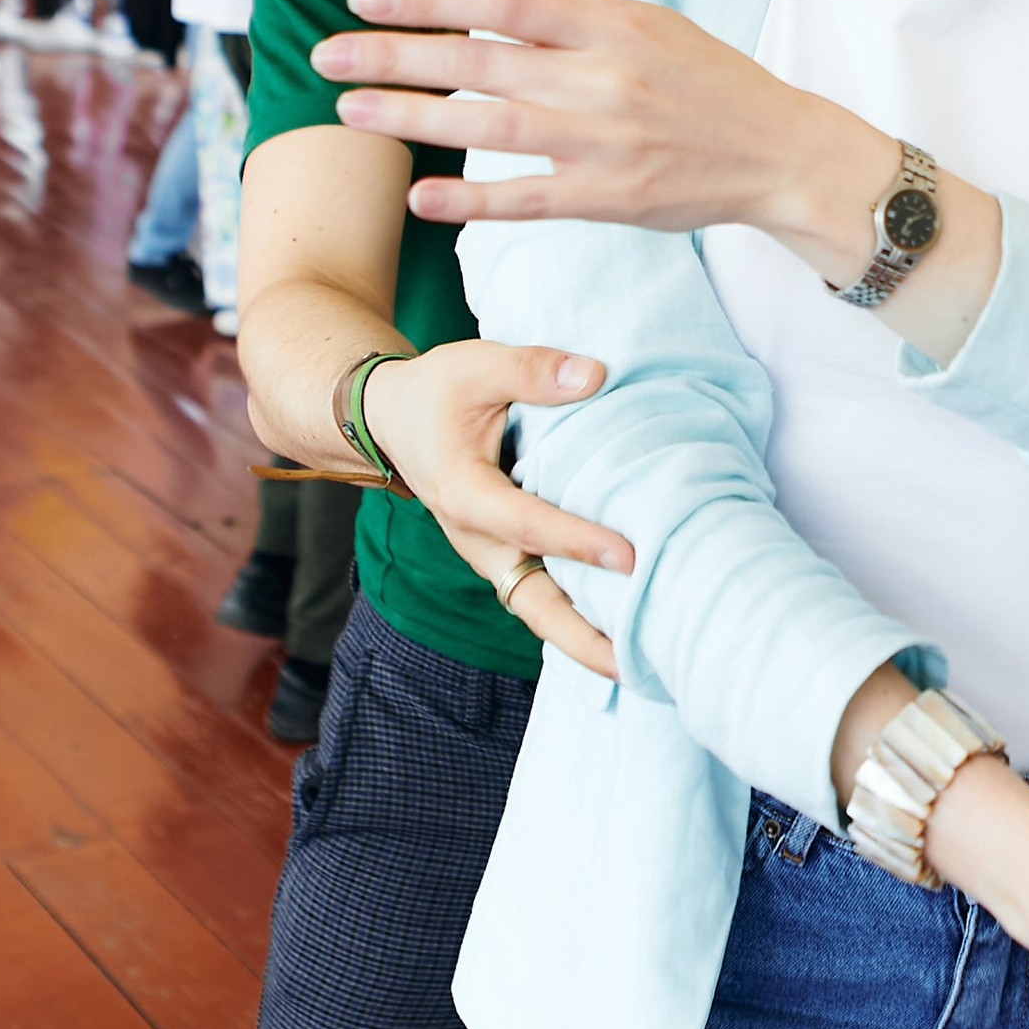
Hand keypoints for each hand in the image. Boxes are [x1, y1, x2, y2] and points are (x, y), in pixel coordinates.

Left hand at [316, 0, 831, 233]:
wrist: (781, 151)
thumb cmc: (705, 79)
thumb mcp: (640, 20)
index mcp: (609, 21)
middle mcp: (602, 76)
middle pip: (480, 60)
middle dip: (395, 55)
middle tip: (324, 52)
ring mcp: (606, 141)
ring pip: (491, 127)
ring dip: (413, 119)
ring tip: (348, 112)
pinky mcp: (612, 198)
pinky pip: (529, 199)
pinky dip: (474, 199)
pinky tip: (420, 194)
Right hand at [356, 339, 632, 675]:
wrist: (390, 420)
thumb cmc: (436, 391)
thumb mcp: (476, 366)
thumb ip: (531, 369)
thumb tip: (595, 375)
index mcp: (464, 494)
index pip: (527, 525)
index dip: (577, 542)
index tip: (630, 557)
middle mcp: (476, 538)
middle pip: (530, 601)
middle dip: (578, 638)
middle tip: (633, 661)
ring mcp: (489, 554)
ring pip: (536, 608)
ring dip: (581, 639)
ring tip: (638, 662)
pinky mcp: (503, 556)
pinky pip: (539, 595)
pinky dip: (574, 618)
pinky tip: (621, 632)